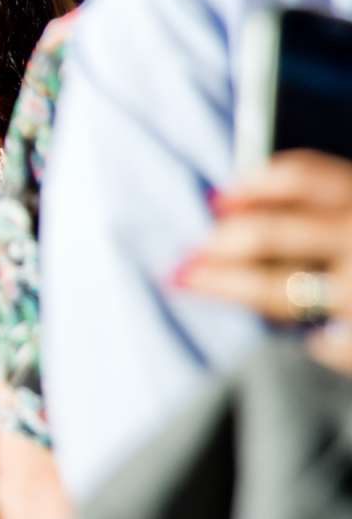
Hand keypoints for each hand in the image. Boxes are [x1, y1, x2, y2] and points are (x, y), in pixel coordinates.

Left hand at [175, 152, 351, 368]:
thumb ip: (330, 214)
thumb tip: (237, 209)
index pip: (303, 177)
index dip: (254, 185)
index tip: (218, 200)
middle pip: (272, 234)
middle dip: (220, 243)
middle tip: (187, 255)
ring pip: (278, 290)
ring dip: (225, 286)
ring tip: (188, 280)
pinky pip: (322, 342)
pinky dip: (311, 340)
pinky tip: (305, 338)